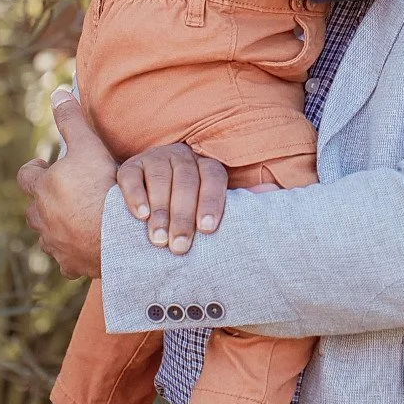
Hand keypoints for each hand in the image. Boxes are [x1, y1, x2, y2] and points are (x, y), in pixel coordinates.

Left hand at [17, 89, 116, 277]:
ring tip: (76, 221)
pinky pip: (65, 260)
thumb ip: (71, 120)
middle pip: (34, 209)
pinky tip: (86, 249)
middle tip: (63, 194)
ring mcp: (54, 244)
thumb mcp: (88, 146)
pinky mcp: (69, 264)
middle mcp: (42, 218)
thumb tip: (57, 92)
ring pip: (47, 236)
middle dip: (44, 201)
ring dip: (56, 228)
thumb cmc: (102, 187)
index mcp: (43, 189)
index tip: (44, 164)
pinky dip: (72, 253)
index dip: (35, 169)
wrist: (117, 235)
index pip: (26, 176)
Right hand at [114, 142, 230, 253]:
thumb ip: (241, 199)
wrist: (150, 195)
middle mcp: (182, 156)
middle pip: (186, 182)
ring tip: (158, 239)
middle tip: (179, 246)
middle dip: (183, 216)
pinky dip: (135, 196)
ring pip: (160, 179)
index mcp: (206, 164)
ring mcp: (155, 158)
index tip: (207, 229)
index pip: (214, 177)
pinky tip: (140, 215)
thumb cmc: (190, 207)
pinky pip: (132, 177)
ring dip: (160, 211)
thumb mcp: (212, 203)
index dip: (212, 202)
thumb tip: (273, 192)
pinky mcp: (131, 165)